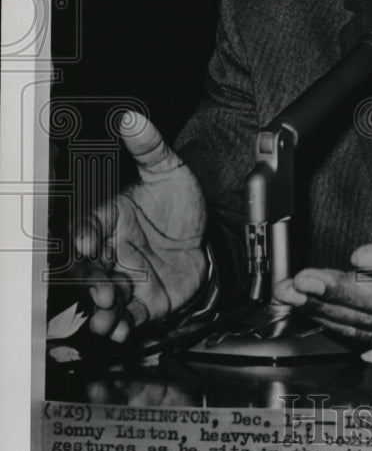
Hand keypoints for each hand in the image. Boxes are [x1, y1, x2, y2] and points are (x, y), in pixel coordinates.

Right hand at [74, 112, 207, 341]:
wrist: (208, 235)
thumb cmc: (179, 204)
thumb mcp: (169, 171)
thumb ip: (150, 147)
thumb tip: (132, 118)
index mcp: (110, 218)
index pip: (88, 225)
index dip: (84, 235)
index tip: (87, 243)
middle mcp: (112, 251)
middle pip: (91, 268)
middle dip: (91, 281)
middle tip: (101, 289)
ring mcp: (127, 277)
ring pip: (106, 295)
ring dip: (103, 309)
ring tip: (106, 319)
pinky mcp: (145, 301)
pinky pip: (130, 315)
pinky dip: (124, 324)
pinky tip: (123, 331)